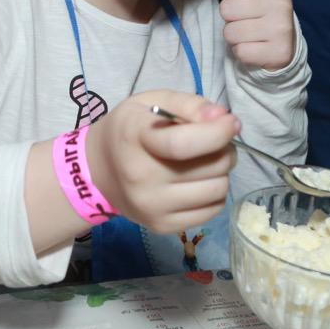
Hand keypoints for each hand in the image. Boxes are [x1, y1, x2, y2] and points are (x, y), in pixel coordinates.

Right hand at [86, 91, 239, 233]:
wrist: (98, 170)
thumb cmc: (129, 129)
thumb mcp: (151, 102)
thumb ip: (189, 103)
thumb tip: (223, 117)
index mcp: (136, 138)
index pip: (184, 143)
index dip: (217, 132)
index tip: (230, 123)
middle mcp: (142, 177)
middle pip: (211, 166)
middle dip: (225, 149)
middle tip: (214, 143)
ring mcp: (151, 206)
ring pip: (218, 190)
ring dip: (222, 172)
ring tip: (206, 162)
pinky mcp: (161, 226)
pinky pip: (212, 211)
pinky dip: (214, 194)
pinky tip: (199, 182)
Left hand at [219, 0, 294, 69]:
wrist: (283, 46)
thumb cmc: (265, 6)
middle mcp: (281, 2)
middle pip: (227, 9)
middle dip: (232, 16)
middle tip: (249, 18)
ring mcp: (280, 29)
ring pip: (230, 32)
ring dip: (236, 35)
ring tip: (252, 32)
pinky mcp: (276, 53)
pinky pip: (239, 52)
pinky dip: (243, 52)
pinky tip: (256, 47)